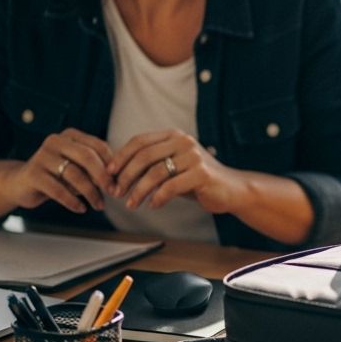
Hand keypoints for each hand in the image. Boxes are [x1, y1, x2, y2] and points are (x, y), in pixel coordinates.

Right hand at [5, 129, 112, 213]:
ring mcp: (41, 156)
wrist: (20, 184)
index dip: (111, 164)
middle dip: (103, 176)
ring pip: (74, 174)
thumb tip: (116, 181)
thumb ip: (95, 170)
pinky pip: (58, 189)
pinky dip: (72, 201)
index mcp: (70, 136)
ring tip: (99, 205)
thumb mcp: (77, 169)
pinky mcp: (32, 174)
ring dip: (90, 193)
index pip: (98, 146)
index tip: (119, 181)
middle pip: (87, 156)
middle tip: (113, 193)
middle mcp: (55, 141)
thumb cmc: (57, 176)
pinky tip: (81, 208)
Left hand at [107, 129, 245, 212]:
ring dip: (139, 191)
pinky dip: (158, 198)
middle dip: (126, 176)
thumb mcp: (173, 166)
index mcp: (174, 135)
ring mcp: (194, 156)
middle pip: (144, 156)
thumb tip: (117, 173)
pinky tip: (153, 205)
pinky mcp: (202, 173)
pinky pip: (171, 187)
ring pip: (155, 173)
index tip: (109, 173)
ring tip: (131, 204)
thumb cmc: (197, 179)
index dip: (121, 156)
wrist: (231, 189)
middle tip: (116, 192)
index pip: (140, 141)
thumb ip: (152, 164)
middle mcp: (184, 141)